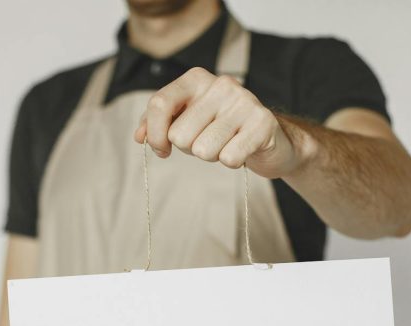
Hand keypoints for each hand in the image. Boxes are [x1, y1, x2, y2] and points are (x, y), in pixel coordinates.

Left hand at [133, 66, 311, 178]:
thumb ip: (159, 124)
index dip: (155, 134)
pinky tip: (242, 151)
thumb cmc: (222, 130)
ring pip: (203, 150)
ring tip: (226, 144)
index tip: (161, 150)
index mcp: (197, 78)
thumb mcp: (187, 121)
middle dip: (189, 148)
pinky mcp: (263, 123)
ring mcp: (244, 102)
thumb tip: (139, 136)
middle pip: (179, 135)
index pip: (160, 103)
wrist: (270, 139)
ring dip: (211, 156)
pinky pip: (228, 158)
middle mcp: (221, 84)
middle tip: (208, 141)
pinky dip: (232, 162)